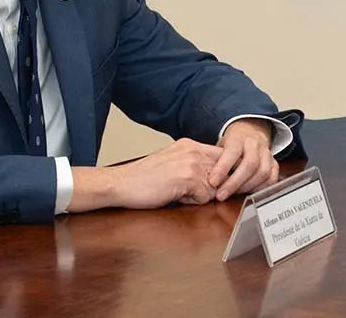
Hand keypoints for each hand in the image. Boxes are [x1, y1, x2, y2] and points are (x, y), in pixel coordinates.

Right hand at [106, 138, 223, 208]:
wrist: (121, 184)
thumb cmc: (143, 179)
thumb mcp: (172, 162)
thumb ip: (193, 164)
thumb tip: (215, 178)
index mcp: (190, 145)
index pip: (222, 156)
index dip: (222, 173)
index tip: (216, 184)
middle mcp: (193, 150)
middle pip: (223, 172)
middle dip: (215, 186)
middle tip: (195, 192)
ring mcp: (191, 163)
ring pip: (215, 187)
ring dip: (201, 195)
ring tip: (180, 193)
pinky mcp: (188, 178)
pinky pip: (205, 197)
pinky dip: (192, 201)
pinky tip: (175, 196)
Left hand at [211, 118, 278, 200]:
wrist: (250, 133)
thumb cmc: (231, 144)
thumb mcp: (219, 145)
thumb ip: (212, 158)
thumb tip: (197, 176)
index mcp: (239, 138)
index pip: (232, 152)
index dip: (223, 167)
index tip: (212, 182)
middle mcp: (255, 144)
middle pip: (250, 164)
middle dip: (234, 183)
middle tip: (221, 195)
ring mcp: (266, 154)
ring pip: (262, 172)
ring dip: (246, 187)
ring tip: (232, 194)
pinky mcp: (274, 163)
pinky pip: (272, 178)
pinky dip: (260, 188)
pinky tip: (248, 192)